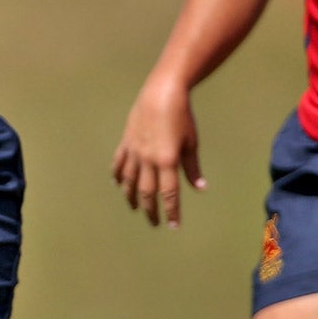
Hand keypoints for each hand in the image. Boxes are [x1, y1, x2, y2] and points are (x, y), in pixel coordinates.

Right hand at [112, 77, 205, 226]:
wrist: (161, 94)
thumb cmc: (182, 117)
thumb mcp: (191, 142)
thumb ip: (192, 167)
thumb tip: (200, 187)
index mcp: (167, 161)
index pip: (169, 193)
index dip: (171, 211)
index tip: (173, 225)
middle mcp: (148, 160)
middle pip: (147, 192)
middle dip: (151, 210)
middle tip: (154, 223)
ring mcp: (134, 152)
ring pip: (129, 182)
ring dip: (132, 197)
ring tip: (135, 208)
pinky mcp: (126, 143)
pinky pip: (119, 164)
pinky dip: (117, 176)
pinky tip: (118, 184)